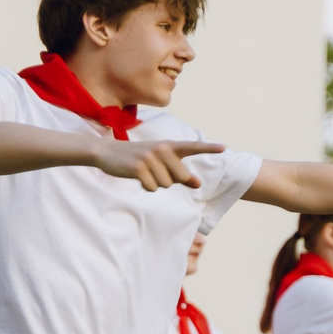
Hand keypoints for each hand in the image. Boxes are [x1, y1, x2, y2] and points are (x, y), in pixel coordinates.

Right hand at [96, 137, 224, 190]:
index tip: (224, 148)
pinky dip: (145, 186)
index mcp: (169, 145)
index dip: (209, 148)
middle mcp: (161, 149)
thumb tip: (198, 184)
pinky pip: (152, 188)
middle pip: (180, 177)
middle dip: (170, 181)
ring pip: (165, 185)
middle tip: (155, 172)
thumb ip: (181, 173)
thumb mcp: (160, 162)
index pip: (192, 146)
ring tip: (144, 172)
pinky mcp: (139, 168)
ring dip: (155, 184)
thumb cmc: (139, 158)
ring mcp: (149, 157)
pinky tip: (137, 176)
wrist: (108, 152)